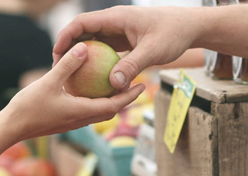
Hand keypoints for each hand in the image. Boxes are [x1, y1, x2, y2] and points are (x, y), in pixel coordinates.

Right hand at [0, 42, 145, 141]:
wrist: (11, 128)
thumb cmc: (28, 107)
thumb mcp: (49, 82)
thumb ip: (67, 65)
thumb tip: (84, 47)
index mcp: (82, 112)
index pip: (114, 106)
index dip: (130, 96)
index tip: (142, 85)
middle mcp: (81, 120)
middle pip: (110, 111)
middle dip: (125, 99)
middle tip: (136, 84)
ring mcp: (73, 122)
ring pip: (98, 112)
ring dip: (110, 101)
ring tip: (117, 86)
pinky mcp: (65, 121)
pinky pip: (86, 111)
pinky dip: (95, 101)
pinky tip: (90, 89)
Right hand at [53, 6, 200, 89]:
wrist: (190, 27)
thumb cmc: (174, 34)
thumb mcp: (153, 51)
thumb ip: (132, 66)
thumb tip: (113, 84)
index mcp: (116, 17)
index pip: (82, 23)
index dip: (65, 37)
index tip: (56, 54)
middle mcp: (114, 22)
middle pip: (83, 32)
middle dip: (69, 49)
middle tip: (59, 69)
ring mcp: (119, 31)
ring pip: (93, 42)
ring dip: (82, 57)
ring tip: (71, 76)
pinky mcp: (125, 40)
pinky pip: (105, 50)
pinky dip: (97, 62)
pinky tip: (93, 80)